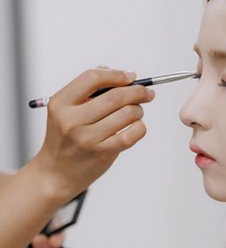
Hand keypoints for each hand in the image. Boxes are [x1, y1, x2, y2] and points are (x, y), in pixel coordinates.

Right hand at [31, 68, 154, 202]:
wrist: (56, 172)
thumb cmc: (66, 136)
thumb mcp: (66, 109)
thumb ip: (89, 90)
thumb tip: (121, 75)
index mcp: (61, 103)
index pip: (92, 78)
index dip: (116, 74)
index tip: (131, 76)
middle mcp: (72, 120)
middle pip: (116, 96)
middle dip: (138, 91)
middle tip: (147, 93)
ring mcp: (88, 138)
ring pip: (128, 113)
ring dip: (139, 110)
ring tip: (137, 112)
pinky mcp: (103, 153)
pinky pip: (133, 134)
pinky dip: (140, 127)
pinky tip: (137, 126)